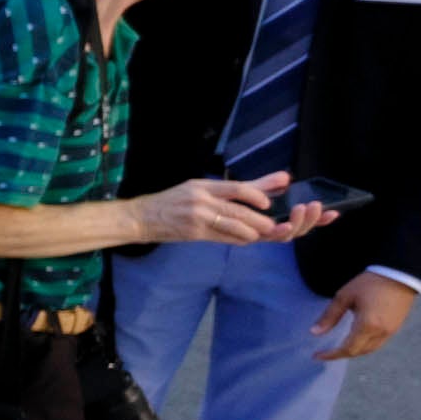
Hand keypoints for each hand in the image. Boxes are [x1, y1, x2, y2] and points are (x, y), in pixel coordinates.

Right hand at [132, 172, 305, 244]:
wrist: (141, 217)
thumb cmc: (173, 201)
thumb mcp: (199, 188)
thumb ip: (238, 187)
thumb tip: (279, 179)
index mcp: (203, 186)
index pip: (237, 188)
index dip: (257, 196)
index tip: (267, 203)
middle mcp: (201, 200)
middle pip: (239, 211)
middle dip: (260, 221)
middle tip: (272, 225)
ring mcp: (197, 218)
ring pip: (235, 227)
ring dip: (252, 233)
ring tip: (259, 234)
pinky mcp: (193, 233)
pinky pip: (224, 238)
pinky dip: (238, 239)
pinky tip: (244, 239)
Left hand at [314, 270, 416, 360]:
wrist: (399, 274)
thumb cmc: (370, 283)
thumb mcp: (345, 296)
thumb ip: (330, 316)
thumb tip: (314, 332)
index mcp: (367, 325)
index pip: (347, 349)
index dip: (331, 355)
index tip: (316, 356)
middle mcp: (380, 333)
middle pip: (358, 352)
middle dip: (340, 354)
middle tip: (325, 353)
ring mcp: (391, 332)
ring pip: (369, 350)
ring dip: (353, 351)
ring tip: (338, 348)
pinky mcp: (396, 328)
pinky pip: (378, 343)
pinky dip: (364, 346)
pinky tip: (356, 340)